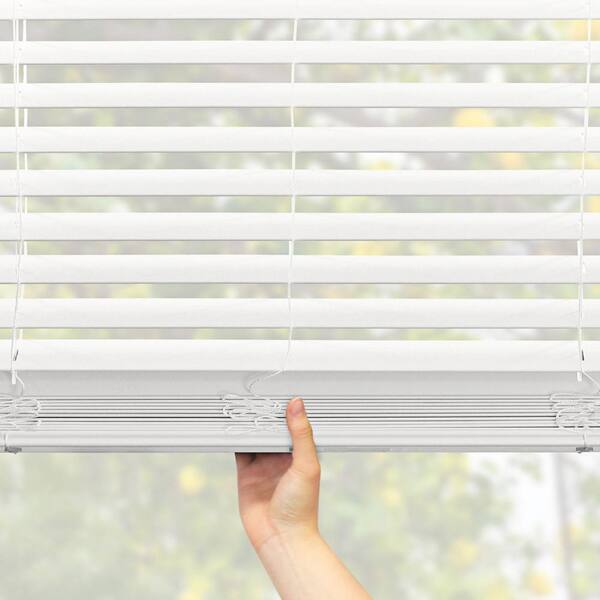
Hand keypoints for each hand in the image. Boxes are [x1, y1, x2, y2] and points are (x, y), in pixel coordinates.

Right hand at [235, 397, 320, 550]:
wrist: (281, 538)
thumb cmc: (302, 506)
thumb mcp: (306, 464)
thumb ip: (300, 434)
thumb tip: (297, 404)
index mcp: (300, 452)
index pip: (291, 423)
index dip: (284, 407)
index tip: (277, 389)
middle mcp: (281, 456)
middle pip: (270, 427)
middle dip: (263, 412)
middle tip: (254, 391)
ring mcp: (263, 464)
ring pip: (253, 435)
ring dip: (247, 422)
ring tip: (240, 401)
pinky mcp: (246, 473)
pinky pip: (239, 450)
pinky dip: (234, 437)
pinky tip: (229, 424)